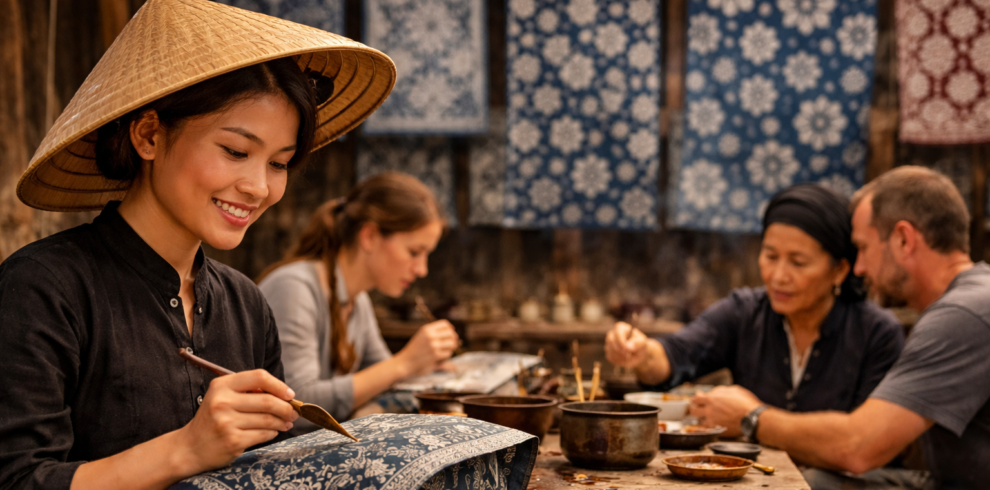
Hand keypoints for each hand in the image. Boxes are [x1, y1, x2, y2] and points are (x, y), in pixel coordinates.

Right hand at [175, 370, 298, 473]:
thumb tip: (285, 394)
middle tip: (294, 412)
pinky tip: (272, 432)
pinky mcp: (233, 441)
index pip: (259, 377)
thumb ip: (249, 391)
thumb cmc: (213, 419)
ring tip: (286, 423)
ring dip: (282, 421)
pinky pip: (263, 434)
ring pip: (268, 419)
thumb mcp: (224, 396)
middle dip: (287, 408)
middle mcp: (222, 402)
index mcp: (222, 385)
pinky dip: (272, 433)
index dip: (279, 385)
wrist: (190, 447)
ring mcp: (227, 422)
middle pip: (268, 401)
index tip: (290, 394)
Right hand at [398, 320, 459, 376]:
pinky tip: (440, 358)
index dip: (450, 329)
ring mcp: (433, 345)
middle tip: (451, 344)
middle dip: (453, 339)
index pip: (445, 324)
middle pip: (451, 333)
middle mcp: (430, 335)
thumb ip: (434, 333)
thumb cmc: (414, 351)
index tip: (450, 335)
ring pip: (452, 343)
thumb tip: (453, 333)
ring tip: (445, 351)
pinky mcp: (435, 355)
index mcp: (426, 329)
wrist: (404, 363)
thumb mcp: (422, 337)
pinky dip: (446, 356)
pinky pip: (448, 353)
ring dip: (451, 348)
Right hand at [604, 322, 648, 367]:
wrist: (638, 354)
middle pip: (611, 341)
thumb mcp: (642, 342)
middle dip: (620, 350)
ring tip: (629, 357)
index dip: (621, 341)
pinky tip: (624, 359)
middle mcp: (612, 334)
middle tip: (629, 355)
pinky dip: (618, 360)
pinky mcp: (608, 352)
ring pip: (610, 350)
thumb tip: (628, 346)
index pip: (617, 332)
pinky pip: (610, 357)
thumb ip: (637, 343)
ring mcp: (609, 343)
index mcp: (621, 328)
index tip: (627, 349)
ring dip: (620, 356)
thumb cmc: (640, 345)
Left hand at [690, 385, 762, 437]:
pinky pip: (706, 429)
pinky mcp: (717, 430)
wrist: (753, 418)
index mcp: (711, 399)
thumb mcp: (733, 390)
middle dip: (695, 409)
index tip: (698, 399)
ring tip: (706, 417)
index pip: (695, 399)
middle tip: (698, 409)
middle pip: (693, 411)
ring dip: (701, 418)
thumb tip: (713, 392)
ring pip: (699, 421)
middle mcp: (709, 410)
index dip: (696, 399)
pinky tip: (711, 424)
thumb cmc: (746, 403)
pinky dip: (707, 427)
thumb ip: (720, 391)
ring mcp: (712, 422)